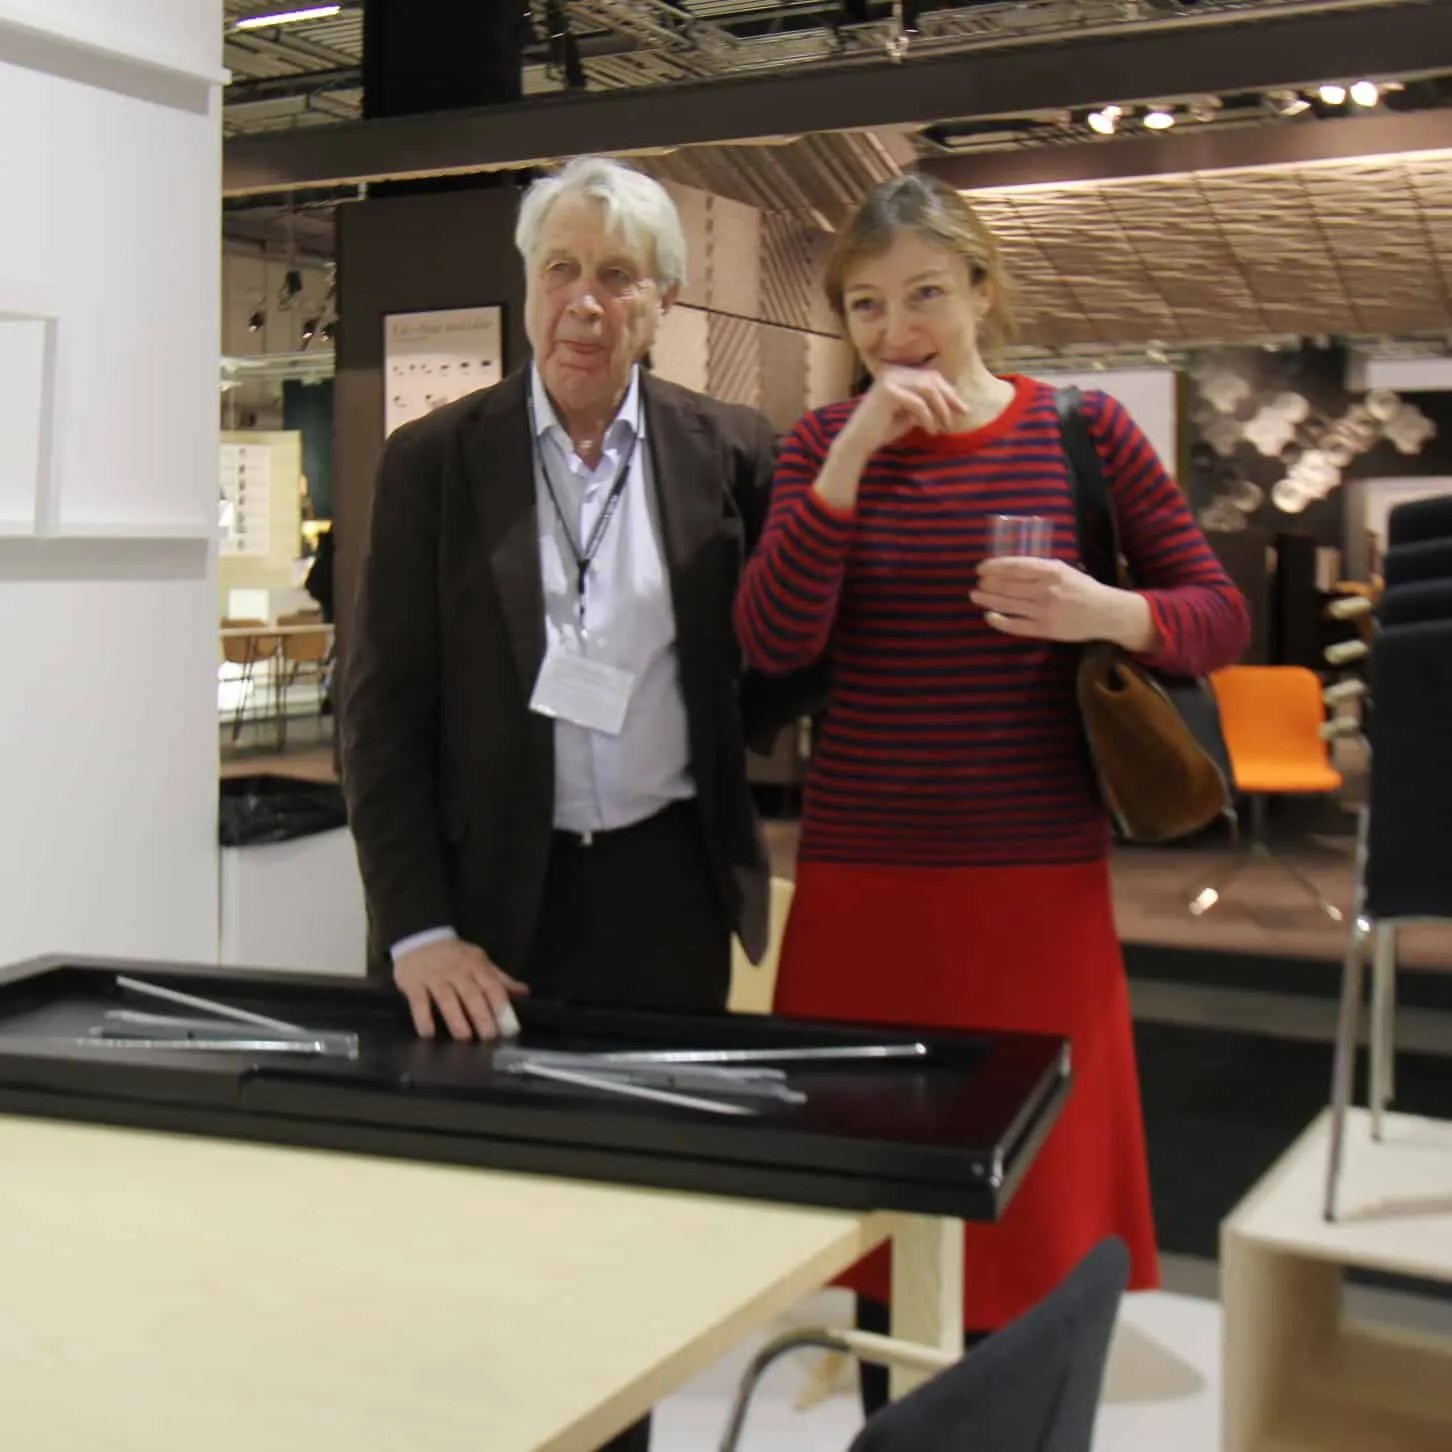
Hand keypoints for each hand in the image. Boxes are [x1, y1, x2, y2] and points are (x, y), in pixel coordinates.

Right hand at [394, 938, 527, 1040]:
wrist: (419, 938)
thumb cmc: (454, 955)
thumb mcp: (479, 961)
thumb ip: (499, 979)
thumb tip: (524, 992)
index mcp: (476, 966)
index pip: (491, 985)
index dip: (500, 1004)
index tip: (509, 1025)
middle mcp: (457, 971)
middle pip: (471, 994)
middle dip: (481, 1015)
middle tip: (489, 1036)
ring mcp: (434, 977)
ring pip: (447, 998)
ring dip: (456, 1018)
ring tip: (464, 1037)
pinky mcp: (414, 983)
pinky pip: (419, 1001)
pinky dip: (423, 1017)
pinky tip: (428, 1033)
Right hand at [837, 366, 969, 459]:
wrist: (857, 443)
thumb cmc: (882, 430)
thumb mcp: (910, 414)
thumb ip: (926, 405)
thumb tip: (951, 401)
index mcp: (898, 374)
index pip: (930, 376)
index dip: (948, 390)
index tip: (961, 407)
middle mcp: (894, 372)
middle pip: (932, 379)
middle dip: (950, 397)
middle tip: (963, 413)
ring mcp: (890, 380)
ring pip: (928, 389)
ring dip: (941, 408)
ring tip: (946, 426)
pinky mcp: (888, 392)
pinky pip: (918, 403)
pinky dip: (928, 418)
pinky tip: (931, 430)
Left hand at [972, 557, 1156, 649]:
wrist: (1105, 613)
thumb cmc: (1084, 589)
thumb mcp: (1064, 570)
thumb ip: (1041, 568)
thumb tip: (1012, 566)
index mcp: (1051, 571)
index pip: (1015, 567)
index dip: (994, 567)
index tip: (981, 568)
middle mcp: (1045, 589)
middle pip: (1008, 585)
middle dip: (988, 583)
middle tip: (977, 582)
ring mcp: (1044, 610)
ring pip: (1008, 604)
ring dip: (988, 599)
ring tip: (975, 595)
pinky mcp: (1044, 629)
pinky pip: (1016, 625)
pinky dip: (1000, 621)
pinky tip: (988, 616)